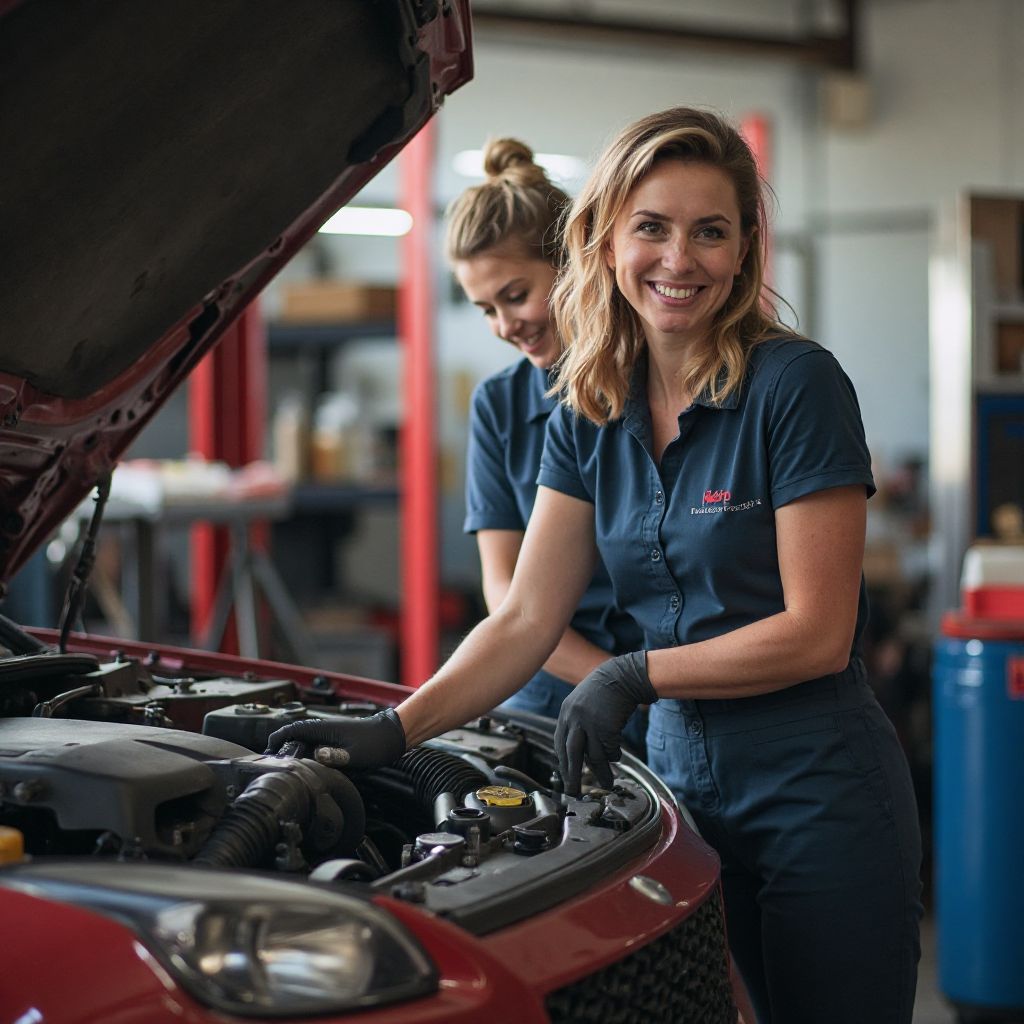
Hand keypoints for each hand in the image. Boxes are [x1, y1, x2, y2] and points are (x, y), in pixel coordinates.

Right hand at [265, 708, 405, 768]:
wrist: (393, 737)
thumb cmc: (377, 742)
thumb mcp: (356, 753)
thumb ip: (336, 756)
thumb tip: (317, 756)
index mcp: (324, 728)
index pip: (292, 729)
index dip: (276, 739)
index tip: (266, 751)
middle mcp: (324, 730)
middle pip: (294, 737)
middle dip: (282, 749)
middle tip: (273, 767)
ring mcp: (329, 736)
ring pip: (303, 743)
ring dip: (294, 753)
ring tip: (287, 770)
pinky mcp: (335, 743)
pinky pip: (314, 749)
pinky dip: (306, 757)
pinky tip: (307, 769)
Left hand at [555, 651, 656, 795]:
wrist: (622, 675)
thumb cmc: (604, 691)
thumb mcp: (583, 703)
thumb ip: (576, 724)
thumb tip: (576, 752)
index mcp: (566, 712)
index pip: (559, 744)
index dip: (563, 762)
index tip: (566, 775)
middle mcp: (574, 718)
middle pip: (571, 754)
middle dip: (572, 775)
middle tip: (573, 791)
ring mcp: (590, 723)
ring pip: (593, 756)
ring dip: (601, 772)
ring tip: (607, 783)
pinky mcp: (606, 727)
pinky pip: (610, 750)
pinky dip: (614, 755)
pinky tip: (617, 755)